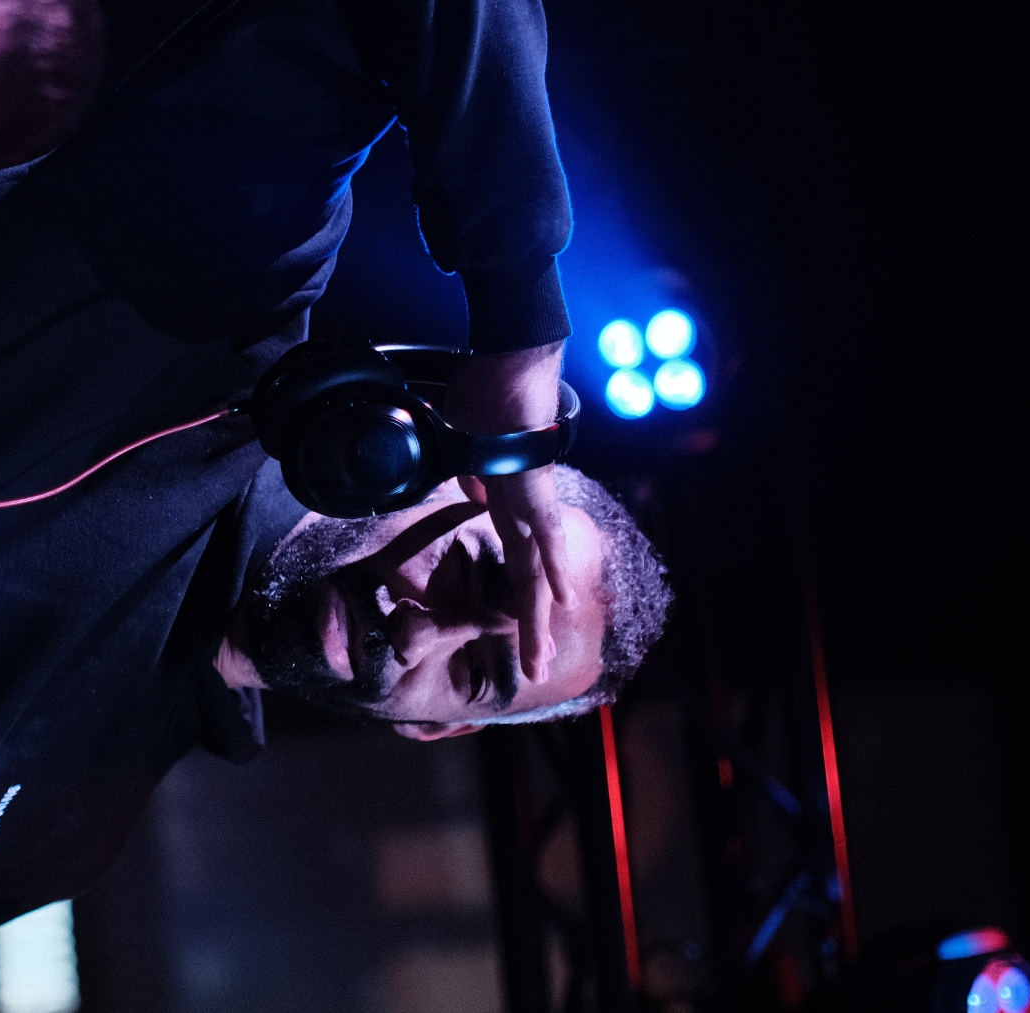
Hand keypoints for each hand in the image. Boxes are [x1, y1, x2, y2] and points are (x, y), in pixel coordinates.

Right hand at [445, 341, 572, 682]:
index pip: (516, 558)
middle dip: (529, 627)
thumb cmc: (488, 393)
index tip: (524, 620)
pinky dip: (549, 570)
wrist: (511, 362)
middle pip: (528, 579)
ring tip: (539, 660)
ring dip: (535, 618)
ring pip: (534, 572)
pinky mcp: (532, 490)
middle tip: (535, 667)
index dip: (520, 592)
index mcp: (509, 502)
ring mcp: (531, 501)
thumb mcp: (469, 443)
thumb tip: (475, 494)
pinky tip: (560, 602)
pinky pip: (542, 538)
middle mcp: (525, 508)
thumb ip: (474, 473)